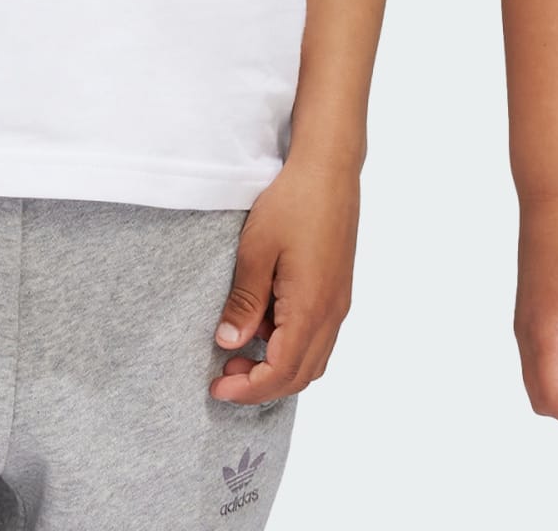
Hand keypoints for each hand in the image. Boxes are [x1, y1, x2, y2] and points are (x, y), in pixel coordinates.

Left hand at [209, 153, 358, 402]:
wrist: (330, 168)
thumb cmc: (293, 202)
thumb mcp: (256, 250)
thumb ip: (245, 301)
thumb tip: (230, 343)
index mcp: (311, 307)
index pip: (282, 372)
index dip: (249, 389)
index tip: (218, 387)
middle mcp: (332, 312)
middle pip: (301, 375)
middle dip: (262, 385)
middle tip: (226, 372)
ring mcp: (339, 300)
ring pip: (314, 359)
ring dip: (279, 367)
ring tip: (244, 348)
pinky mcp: (339, 288)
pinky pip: (319, 336)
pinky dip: (293, 345)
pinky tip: (267, 320)